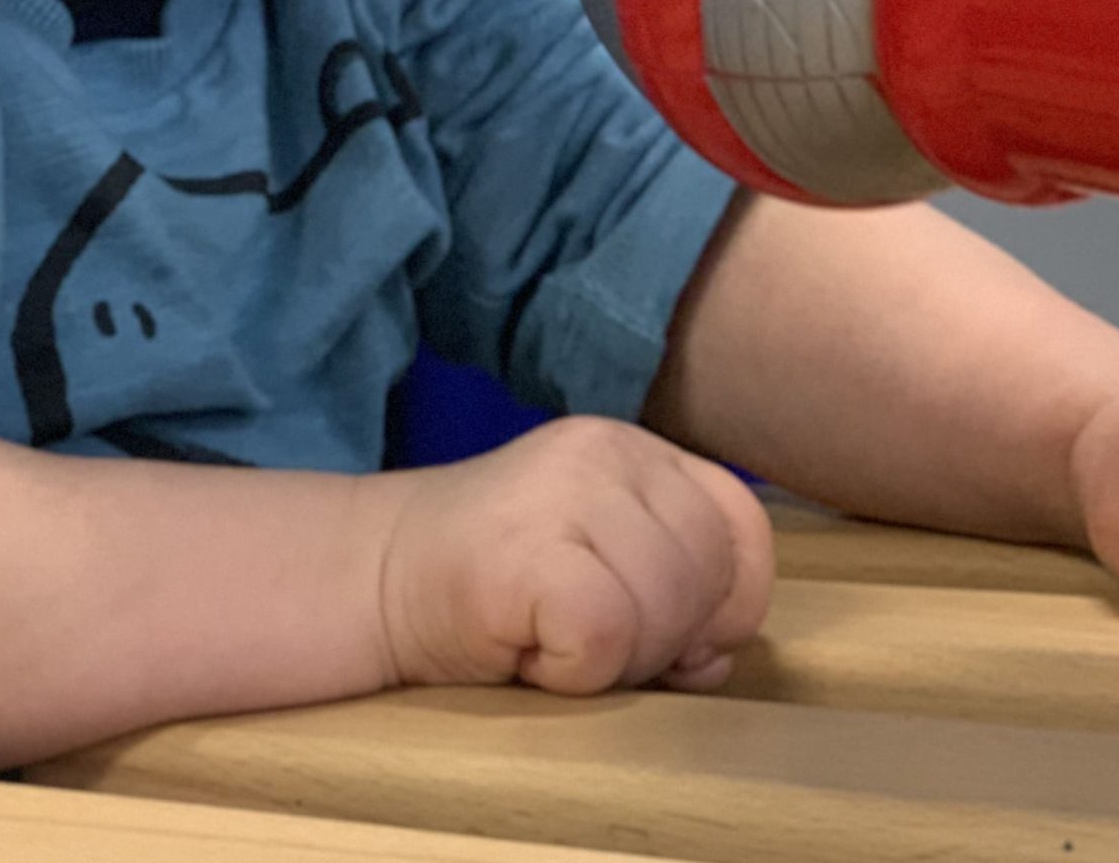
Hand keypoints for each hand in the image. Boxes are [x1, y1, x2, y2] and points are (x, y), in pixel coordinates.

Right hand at [376, 415, 772, 695]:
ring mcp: (566, 490)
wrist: (377, 577)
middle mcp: (608, 449)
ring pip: (665, 604)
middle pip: (708, 568)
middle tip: (594, 641)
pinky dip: (577, 669)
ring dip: (620, 657)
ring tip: (555, 639)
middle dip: (669, 636)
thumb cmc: (500, 588)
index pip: (741, 523)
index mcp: (636, 449)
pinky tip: (532, 651)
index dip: (727, 600)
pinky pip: (606, 631)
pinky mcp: (527, 548)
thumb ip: (677, 593)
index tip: (675, 636)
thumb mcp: (606, 565)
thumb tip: (715, 653)